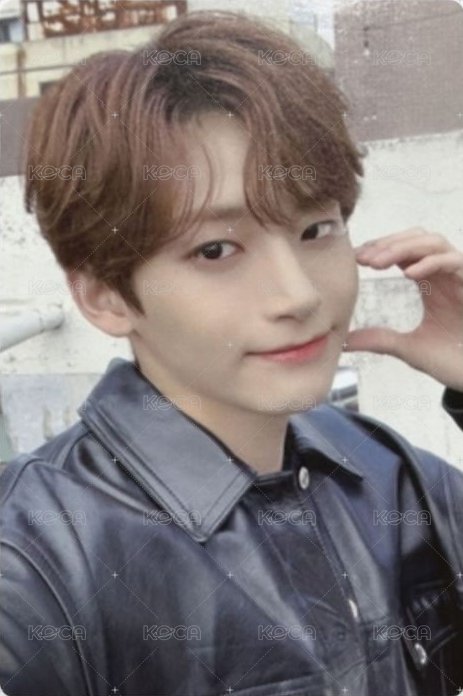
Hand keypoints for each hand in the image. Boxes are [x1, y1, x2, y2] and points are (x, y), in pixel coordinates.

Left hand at [343, 227, 462, 391]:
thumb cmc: (454, 361)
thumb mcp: (408, 349)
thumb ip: (379, 340)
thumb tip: (345, 340)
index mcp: (430, 283)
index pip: (404, 252)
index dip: (380, 249)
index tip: (356, 258)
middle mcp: (445, 275)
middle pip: (417, 238)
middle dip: (388, 243)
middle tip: (363, 257)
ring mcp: (460, 277)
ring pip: (434, 242)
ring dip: (404, 247)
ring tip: (378, 262)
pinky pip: (453, 261)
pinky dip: (430, 263)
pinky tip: (408, 274)